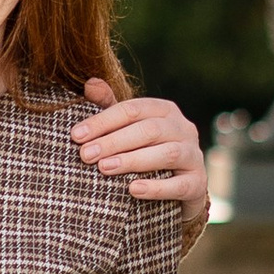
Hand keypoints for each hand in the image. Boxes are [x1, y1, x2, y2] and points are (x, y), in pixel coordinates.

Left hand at [73, 80, 207, 217]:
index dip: (103, 121)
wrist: (179, 188)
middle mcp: (183, 128)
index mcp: (165, 111)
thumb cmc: (146, 152)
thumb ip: (110, 107)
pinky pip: (179, 185)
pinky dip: (156, 188)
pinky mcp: (198, 183)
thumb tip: (90, 83)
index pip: (132, 109)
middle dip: (114, 141)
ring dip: (133, 160)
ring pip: (167, 154)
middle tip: (85, 155)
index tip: (76, 135)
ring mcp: (193, 156)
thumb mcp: (129, 129)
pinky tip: (132, 190)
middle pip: (149, 130)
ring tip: (104, 168)